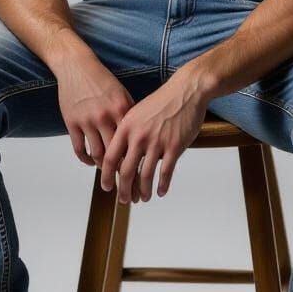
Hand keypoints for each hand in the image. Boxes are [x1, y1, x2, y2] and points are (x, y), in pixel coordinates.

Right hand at [55, 52, 134, 168]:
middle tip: (125, 187)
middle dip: (122, 174)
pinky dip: (86, 160)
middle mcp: (106, 116)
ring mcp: (88, 120)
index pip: (133, 143)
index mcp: (122, 109)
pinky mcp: (72, 122)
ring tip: (108, 176)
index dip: (137, 163)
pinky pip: (79, 149)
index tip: (141, 177)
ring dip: (103, 169)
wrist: (77, 66)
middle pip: (117, 154)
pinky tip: (91, 162)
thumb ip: (130, 115)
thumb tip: (141, 138)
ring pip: (98, 154)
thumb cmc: (102, 80)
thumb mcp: (121, 94)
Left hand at [100, 72, 209, 203]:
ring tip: (144, 198)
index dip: (107, 176)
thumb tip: (119, 154)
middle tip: (125, 200)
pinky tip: (161, 191)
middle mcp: (139, 136)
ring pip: (145, 176)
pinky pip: (165, 172)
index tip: (107, 187)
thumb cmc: (161, 102)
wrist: (185, 91)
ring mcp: (157, 142)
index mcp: (127, 127)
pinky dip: (162, 185)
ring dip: (144, 191)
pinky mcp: (174, 146)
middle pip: (126, 171)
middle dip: (124, 190)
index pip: (111, 157)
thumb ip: (127, 132)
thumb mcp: (137, 112)